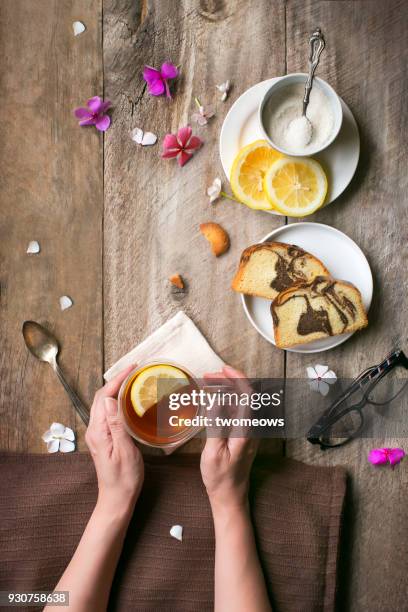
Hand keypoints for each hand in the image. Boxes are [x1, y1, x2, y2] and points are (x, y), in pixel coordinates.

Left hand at [85, 365, 143, 517]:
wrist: (117, 498)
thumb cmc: (124, 478)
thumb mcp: (124, 451)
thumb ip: (116, 424)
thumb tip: (110, 399)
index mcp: (98, 431)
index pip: (104, 397)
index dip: (117, 380)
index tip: (132, 368)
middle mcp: (94, 429)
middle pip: (102, 397)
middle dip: (116, 380)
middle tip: (135, 370)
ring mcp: (98, 433)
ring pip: (104, 403)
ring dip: (116, 389)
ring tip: (133, 380)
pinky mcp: (103, 437)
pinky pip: (108, 412)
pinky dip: (117, 400)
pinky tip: (129, 400)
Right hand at [200, 366, 257, 512]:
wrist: (230, 496)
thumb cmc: (220, 477)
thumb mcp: (213, 452)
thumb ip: (216, 425)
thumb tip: (215, 400)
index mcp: (245, 431)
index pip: (249, 396)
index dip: (237, 378)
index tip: (222, 369)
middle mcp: (252, 428)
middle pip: (246, 394)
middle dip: (228, 380)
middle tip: (207, 377)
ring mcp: (249, 430)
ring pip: (242, 400)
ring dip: (227, 388)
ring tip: (207, 384)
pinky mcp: (244, 433)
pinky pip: (238, 409)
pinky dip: (226, 399)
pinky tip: (213, 399)